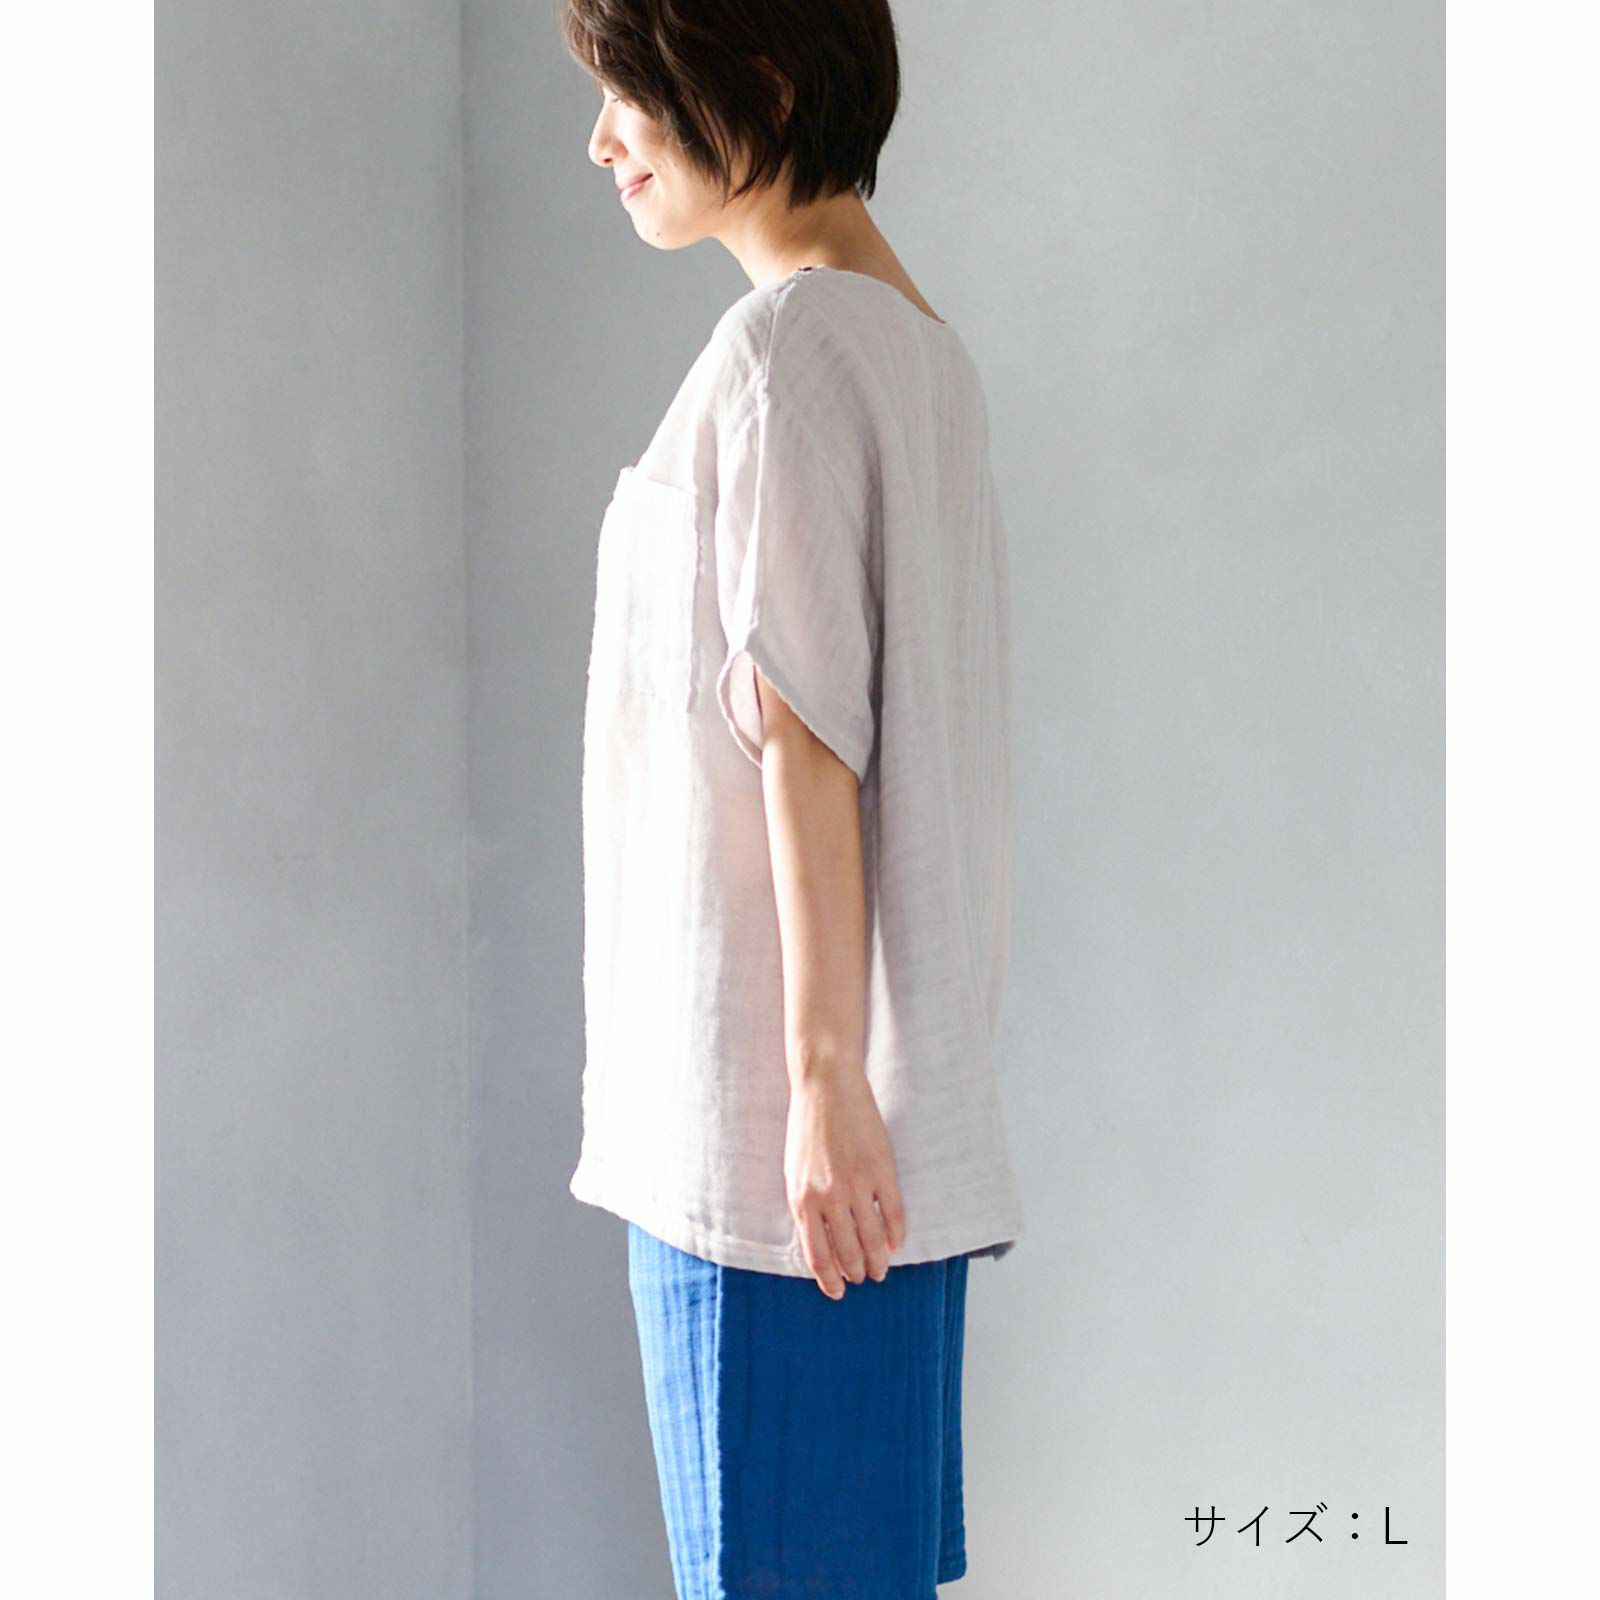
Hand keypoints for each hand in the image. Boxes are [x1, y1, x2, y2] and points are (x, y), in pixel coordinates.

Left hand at [784, 1066, 906, 1298]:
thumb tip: (820, 1243)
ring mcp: (858, 1185)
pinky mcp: (882, 1170)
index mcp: (803, 1200)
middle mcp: (830, 1198)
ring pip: (873, 1240)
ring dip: (878, 1260)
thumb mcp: (794, 1172)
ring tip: (880, 1269)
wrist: (826, 1088)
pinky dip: (896, 1234)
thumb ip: (806, 1207)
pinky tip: (896, 1243)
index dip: (830, 1279)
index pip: (818, 1255)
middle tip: (862, 1278)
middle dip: (856, 1272)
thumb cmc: (806, 1130)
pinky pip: (893, 1214)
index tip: (838, 1291)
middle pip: (848, 1252)